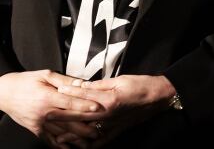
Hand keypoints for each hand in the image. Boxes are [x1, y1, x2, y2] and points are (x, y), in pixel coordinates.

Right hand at [0, 70, 101, 146]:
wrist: (4, 93)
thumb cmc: (25, 81)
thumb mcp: (45, 75)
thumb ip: (65, 80)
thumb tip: (82, 83)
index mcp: (48, 96)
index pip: (70, 103)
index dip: (85, 106)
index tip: (98, 108)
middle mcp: (44, 111)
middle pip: (68, 120)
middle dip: (85, 126)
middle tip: (99, 130)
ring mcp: (39, 122)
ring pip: (60, 132)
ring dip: (75, 138)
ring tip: (89, 142)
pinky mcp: (34, 128)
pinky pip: (48, 139)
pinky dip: (58, 145)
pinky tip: (68, 148)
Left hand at [51, 75, 175, 145]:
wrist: (158, 97)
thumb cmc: (141, 86)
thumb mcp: (119, 80)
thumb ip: (98, 85)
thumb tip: (81, 85)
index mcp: (108, 100)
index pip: (82, 98)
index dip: (68, 95)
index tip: (55, 94)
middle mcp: (108, 115)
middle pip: (80, 117)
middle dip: (62, 117)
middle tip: (47, 116)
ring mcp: (112, 124)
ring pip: (87, 131)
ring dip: (72, 134)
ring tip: (58, 136)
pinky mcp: (117, 130)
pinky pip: (101, 141)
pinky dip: (90, 144)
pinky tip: (82, 146)